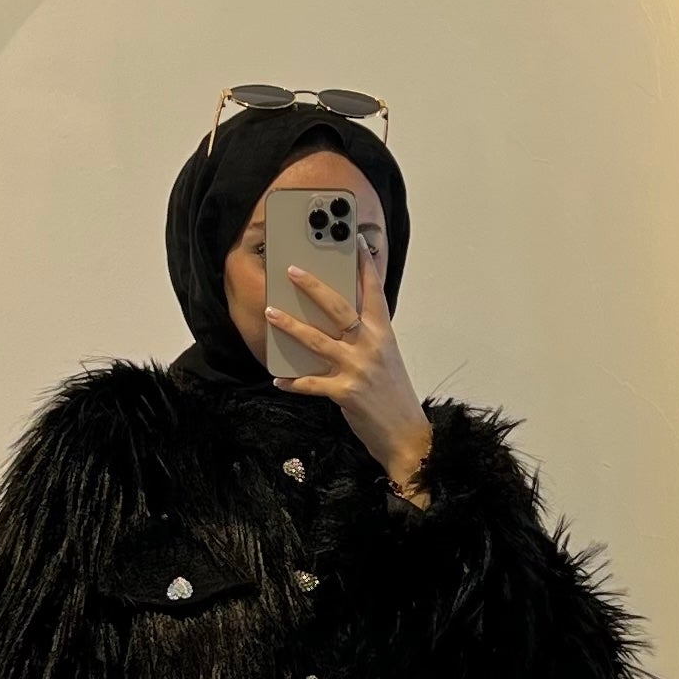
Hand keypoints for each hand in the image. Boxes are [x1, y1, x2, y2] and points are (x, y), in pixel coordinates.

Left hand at [265, 242, 433, 500]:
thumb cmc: (394, 398)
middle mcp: (371, 346)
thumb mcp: (386, 361)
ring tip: (271, 312)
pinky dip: (294, 382)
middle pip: (338, 307)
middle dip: (313, 286)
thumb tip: (340, 326)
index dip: (364, 266)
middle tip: (292, 270)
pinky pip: (312, 383)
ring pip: (317, 340)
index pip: (373, 292)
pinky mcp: (345, 393)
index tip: (354, 242)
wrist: (407, 437)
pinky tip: (279, 380)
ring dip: (291, 326)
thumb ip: (366, 340)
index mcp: (383, 335)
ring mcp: (358, 368)